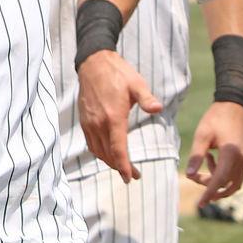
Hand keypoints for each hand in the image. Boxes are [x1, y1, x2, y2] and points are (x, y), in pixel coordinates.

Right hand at [77, 50, 160, 182]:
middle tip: (134, 175)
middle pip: (108, 155)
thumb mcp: (137, 84)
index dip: (125, 167)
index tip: (131, 178)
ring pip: (98, 152)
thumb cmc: (118, 74)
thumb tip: (158, 108)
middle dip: (121, 168)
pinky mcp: (84, 121)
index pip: (118, 150)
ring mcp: (89, 123)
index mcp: (113, 117)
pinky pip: (91, 144)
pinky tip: (108, 153)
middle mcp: (99, 124)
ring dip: (110, 162)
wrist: (94, 64)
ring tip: (123, 167)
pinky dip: (100, 153)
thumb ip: (147, 99)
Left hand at [186, 102, 242, 206]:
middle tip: (195, 176)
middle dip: (211, 188)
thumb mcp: (202, 135)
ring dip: (217, 182)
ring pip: (234, 183)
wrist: (233, 105)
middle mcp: (242, 160)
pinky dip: (223, 175)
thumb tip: (189, 176)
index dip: (208, 193)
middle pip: (227, 186)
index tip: (199, 204)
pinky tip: (211, 158)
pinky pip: (236, 175)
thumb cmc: (215, 118)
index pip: (220, 181)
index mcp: (231, 154)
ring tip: (205, 163)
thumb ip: (196, 156)